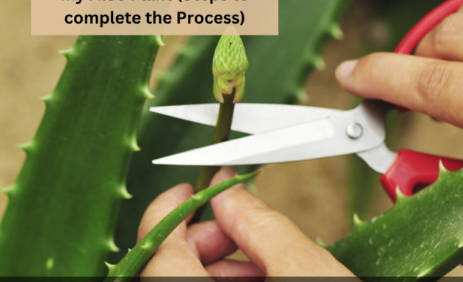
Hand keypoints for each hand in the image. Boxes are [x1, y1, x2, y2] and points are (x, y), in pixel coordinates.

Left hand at [138, 167, 354, 276]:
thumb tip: (231, 191)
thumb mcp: (306, 270)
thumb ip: (263, 225)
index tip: (192, 188)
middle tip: (241, 225)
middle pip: (167, 266)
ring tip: (264, 260)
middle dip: (206, 238)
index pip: (156, 249)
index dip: (170, 210)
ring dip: (220, 265)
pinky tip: (262, 278)